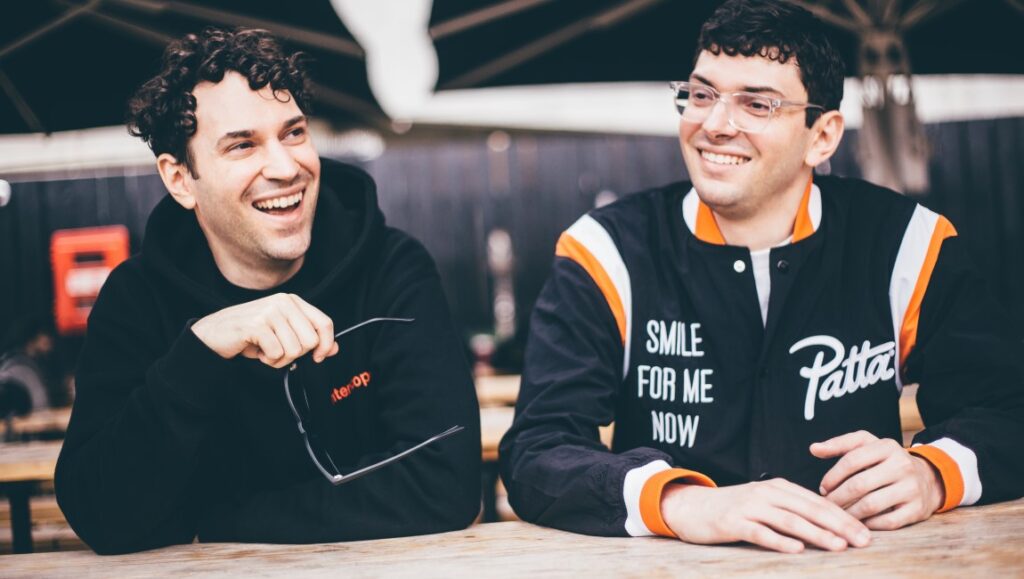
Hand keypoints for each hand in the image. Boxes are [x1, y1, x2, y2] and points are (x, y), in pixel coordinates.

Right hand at [191, 293, 338, 368]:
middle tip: (277, 350)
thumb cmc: (251, 334)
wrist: (214, 333)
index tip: (319, 357)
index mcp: (293, 301)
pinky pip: (276, 353)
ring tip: (265, 349)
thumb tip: (334, 348)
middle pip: (310, 341)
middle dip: (295, 354)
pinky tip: (256, 350)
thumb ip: (309, 338)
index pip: (325, 323)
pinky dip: (267, 359)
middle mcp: (283, 302)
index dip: (326, 345)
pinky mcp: (257, 324)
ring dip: (279, 359)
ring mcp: (270, 311)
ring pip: (294, 350)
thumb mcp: (284, 334)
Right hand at [661, 478, 870, 553]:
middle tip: (863, 541)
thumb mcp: (763, 503)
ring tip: (838, 546)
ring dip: (817, 533)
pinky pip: (760, 532)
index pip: (818, 503)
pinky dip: (780, 541)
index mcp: (778, 488)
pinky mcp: (733, 522)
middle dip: (839, 525)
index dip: (844, 517)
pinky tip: (797, 550)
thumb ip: (790, 510)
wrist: (691, 506)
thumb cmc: (732, 509)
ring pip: (789, 520)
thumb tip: (828, 527)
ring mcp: (749, 507)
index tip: (867, 534)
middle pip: (809, 510)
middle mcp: (766, 493)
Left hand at [812, 430, 943, 529]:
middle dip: (837, 497)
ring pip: (870, 505)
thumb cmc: (887, 461)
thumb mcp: (868, 446)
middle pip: (859, 484)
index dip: (832, 476)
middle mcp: (902, 465)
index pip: (851, 460)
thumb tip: (813, 448)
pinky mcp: (917, 510)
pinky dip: (868, 524)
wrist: (928, 478)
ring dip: (849, 513)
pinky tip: (858, 522)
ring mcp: (911, 488)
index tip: (823, 488)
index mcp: (887, 446)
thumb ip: (840, 445)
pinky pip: (887, 522)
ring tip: (838, 515)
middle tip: (827, 505)